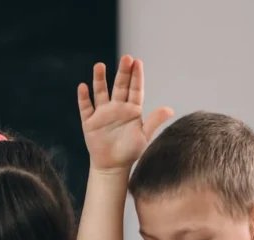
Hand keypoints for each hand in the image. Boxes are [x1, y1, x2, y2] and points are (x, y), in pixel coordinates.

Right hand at [77, 55, 172, 171]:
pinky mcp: (90, 122)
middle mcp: (117, 107)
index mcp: (132, 110)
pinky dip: (84, 98)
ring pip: (100, 92)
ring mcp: (103, 113)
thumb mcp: (144, 136)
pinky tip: (83, 87)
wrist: (113, 167)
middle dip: (122, 72)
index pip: (135, 89)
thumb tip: (169, 109)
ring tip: (100, 66)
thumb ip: (154, 121)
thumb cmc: (131, 152)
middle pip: (119, 86)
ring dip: (100, 80)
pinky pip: (86, 107)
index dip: (136, 76)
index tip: (137, 62)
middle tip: (126, 58)